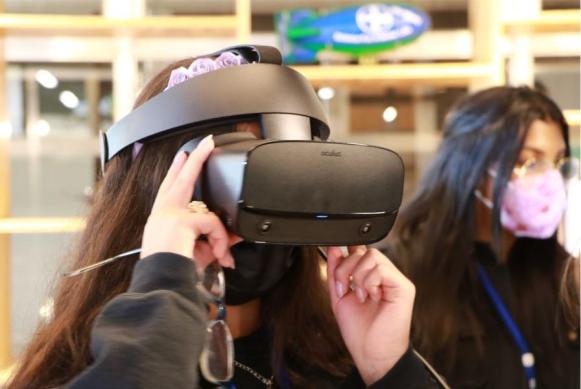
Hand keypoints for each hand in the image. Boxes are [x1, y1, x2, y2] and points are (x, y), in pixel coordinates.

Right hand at [141, 135, 237, 268]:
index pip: (170, 189)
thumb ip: (215, 239)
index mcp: (162, 219)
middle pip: (181, 179)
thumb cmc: (175, 270)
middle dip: (196, 159)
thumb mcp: (198, 252)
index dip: (176, 172)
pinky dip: (219, 242)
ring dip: (220, 237)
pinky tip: (218, 256)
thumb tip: (236, 235)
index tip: (183, 157)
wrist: (163, 283)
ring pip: (208, 213)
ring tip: (221, 257)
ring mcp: (170, 214)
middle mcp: (162, 213)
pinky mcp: (181, 220)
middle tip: (208, 142)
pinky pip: (213, 224)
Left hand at [326, 246, 414, 384]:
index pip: (360, 251)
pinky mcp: (404, 287)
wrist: (371, 354)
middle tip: (344, 288)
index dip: (346, 252)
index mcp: (371, 278)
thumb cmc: (360, 332)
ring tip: (360, 296)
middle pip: (363, 250)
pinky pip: (382, 269)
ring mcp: (395, 280)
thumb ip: (336, 272)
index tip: (335, 261)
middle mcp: (385, 277)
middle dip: (346, 267)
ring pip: (372, 256)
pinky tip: (371, 297)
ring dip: (358, 276)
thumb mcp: (340, 296)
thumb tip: (334, 248)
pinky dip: (369, 282)